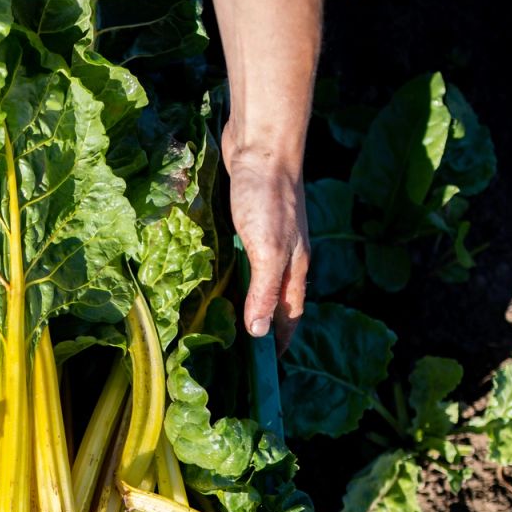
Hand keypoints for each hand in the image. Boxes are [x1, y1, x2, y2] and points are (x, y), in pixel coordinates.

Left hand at [224, 133, 308, 352]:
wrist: (262, 145)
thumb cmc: (267, 196)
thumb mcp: (266, 249)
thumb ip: (264, 291)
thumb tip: (260, 333)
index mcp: (295, 267)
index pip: (290, 315)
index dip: (280, 341)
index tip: (265, 367)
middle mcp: (286, 256)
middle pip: (276, 299)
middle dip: (262, 325)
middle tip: (237, 350)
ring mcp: (270, 237)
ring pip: (259, 278)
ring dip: (246, 300)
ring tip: (223, 322)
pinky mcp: (251, 221)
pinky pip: (245, 257)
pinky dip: (233, 273)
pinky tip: (216, 278)